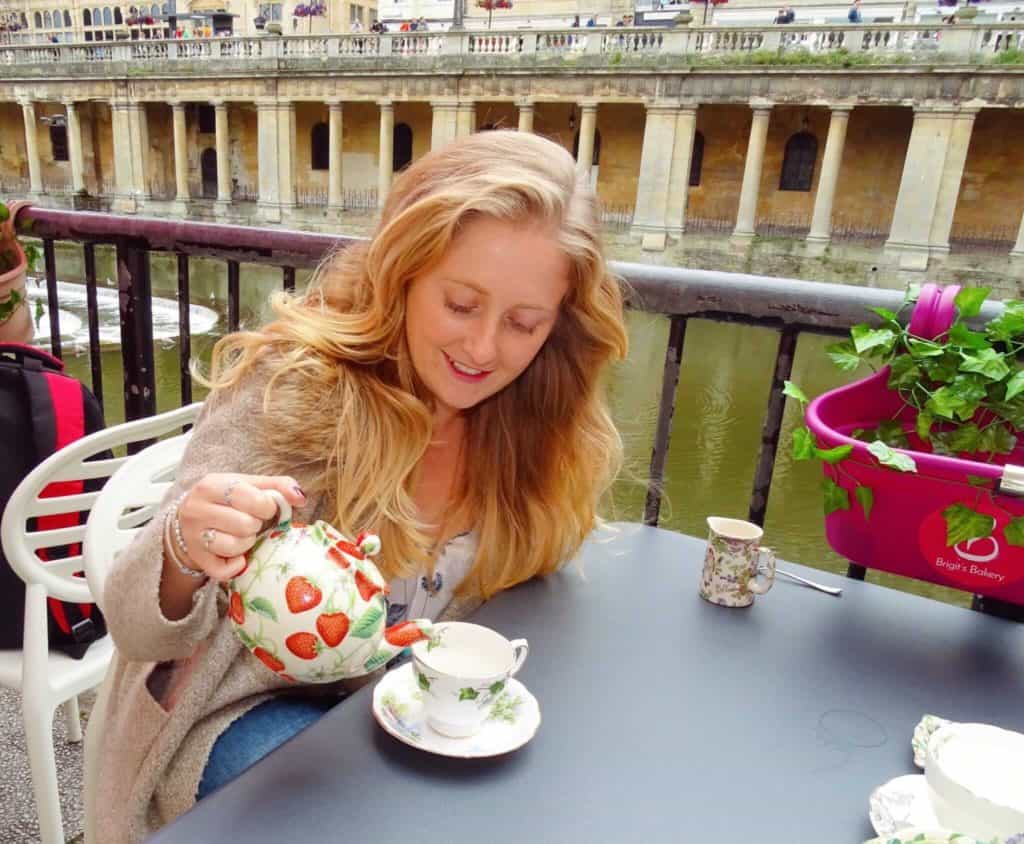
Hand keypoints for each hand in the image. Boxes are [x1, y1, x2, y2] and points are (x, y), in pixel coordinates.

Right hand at [176, 474, 305, 581]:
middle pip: (245, 524)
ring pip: (235, 546)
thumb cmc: (226, 500)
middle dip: (256, 525)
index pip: (249, 497)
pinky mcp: (197, 559)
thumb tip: (301, 498)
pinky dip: (236, 566)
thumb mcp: (248, 484)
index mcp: (212, 485)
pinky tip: (236, 556)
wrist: (189, 519)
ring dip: (247, 543)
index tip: (265, 508)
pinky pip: (224, 570)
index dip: (266, 506)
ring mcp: (194, 536)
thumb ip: (277, 486)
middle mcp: (197, 510)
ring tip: (241, 535)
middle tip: (250, 522)